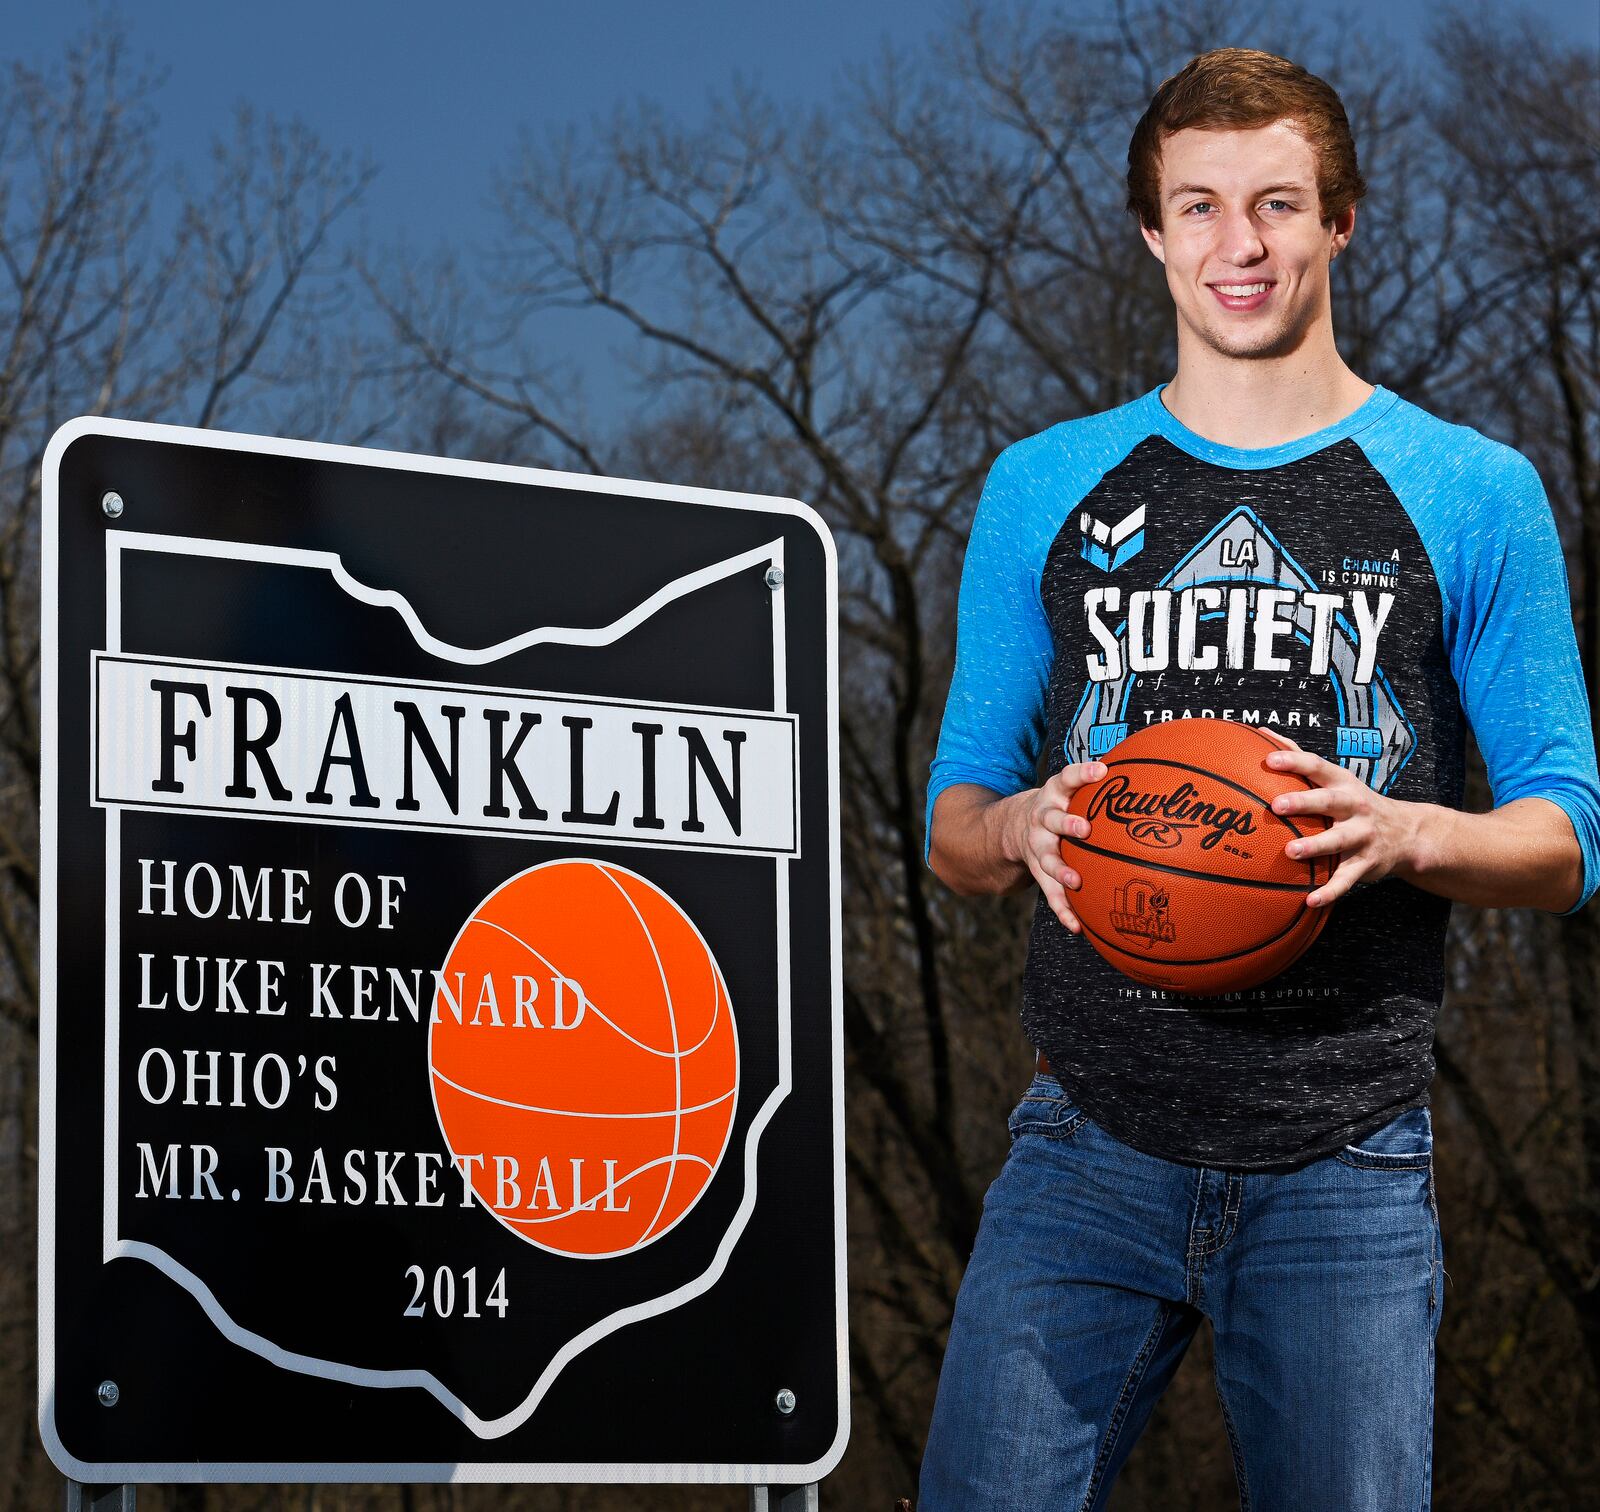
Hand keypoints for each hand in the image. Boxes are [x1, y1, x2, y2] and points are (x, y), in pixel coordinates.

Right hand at [1011, 759, 1107, 933]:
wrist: (1015, 827)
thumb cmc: (1061, 806)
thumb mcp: (1070, 789)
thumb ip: (1100, 786)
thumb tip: (1151, 775)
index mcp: (1055, 794)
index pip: (1067, 778)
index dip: (1083, 773)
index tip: (1102, 770)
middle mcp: (1042, 818)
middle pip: (1052, 820)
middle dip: (1067, 824)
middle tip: (1083, 829)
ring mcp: (1038, 846)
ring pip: (1047, 859)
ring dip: (1061, 870)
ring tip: (1076, 881)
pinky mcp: (1037, 872)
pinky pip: (1049, 893)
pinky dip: (1062, 909)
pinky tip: (1076, 926)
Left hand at [1257, 730, 1418, 906]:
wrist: (1408, 832)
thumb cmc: (1354, 801)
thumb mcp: (1335, 777)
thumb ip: (1299, 757)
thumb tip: (1261, 733)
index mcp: (1343, 783)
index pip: (1317, 767)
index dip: (1295, 762)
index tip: (1269, 760)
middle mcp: (1355, 806)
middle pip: (1329, 801)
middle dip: (1304, 802)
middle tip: (1276, 805)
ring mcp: (1362, 836)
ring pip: (1338, 840)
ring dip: (1315, 846)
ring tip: (1291, 851)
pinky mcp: (1366, 864)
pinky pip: (1346, 879)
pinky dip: (1330, 891)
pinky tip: (1310, 900)